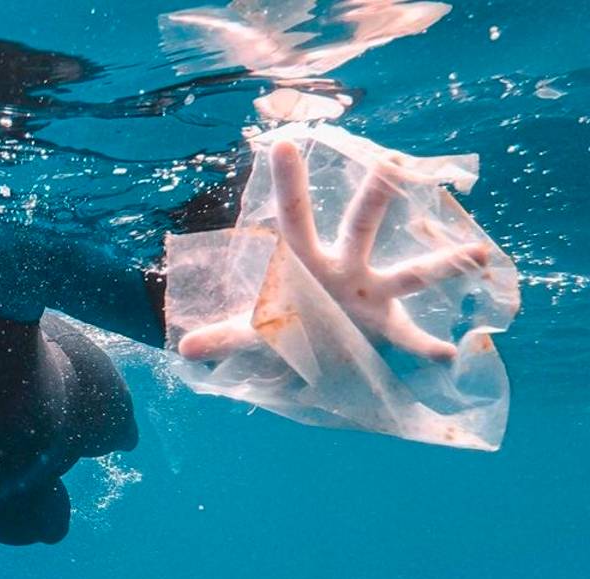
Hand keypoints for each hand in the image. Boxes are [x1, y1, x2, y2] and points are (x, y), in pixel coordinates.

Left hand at [178, 140, 488, 362]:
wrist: (316, 349)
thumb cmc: (286, 323)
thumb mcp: (253, 330)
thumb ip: (223, 336)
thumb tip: (183, 348)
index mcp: (304, 260)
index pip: (293, 216)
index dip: (288, 183)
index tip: (282, 143)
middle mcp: (344, 267)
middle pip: (361, 225)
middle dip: (376, 197)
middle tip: (394, 163)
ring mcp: (372, 293)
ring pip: (409, 273)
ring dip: (442, 265)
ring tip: (477, 254)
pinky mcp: (387, 327)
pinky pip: (410, 336)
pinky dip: (426, 346)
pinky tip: (448, 353)